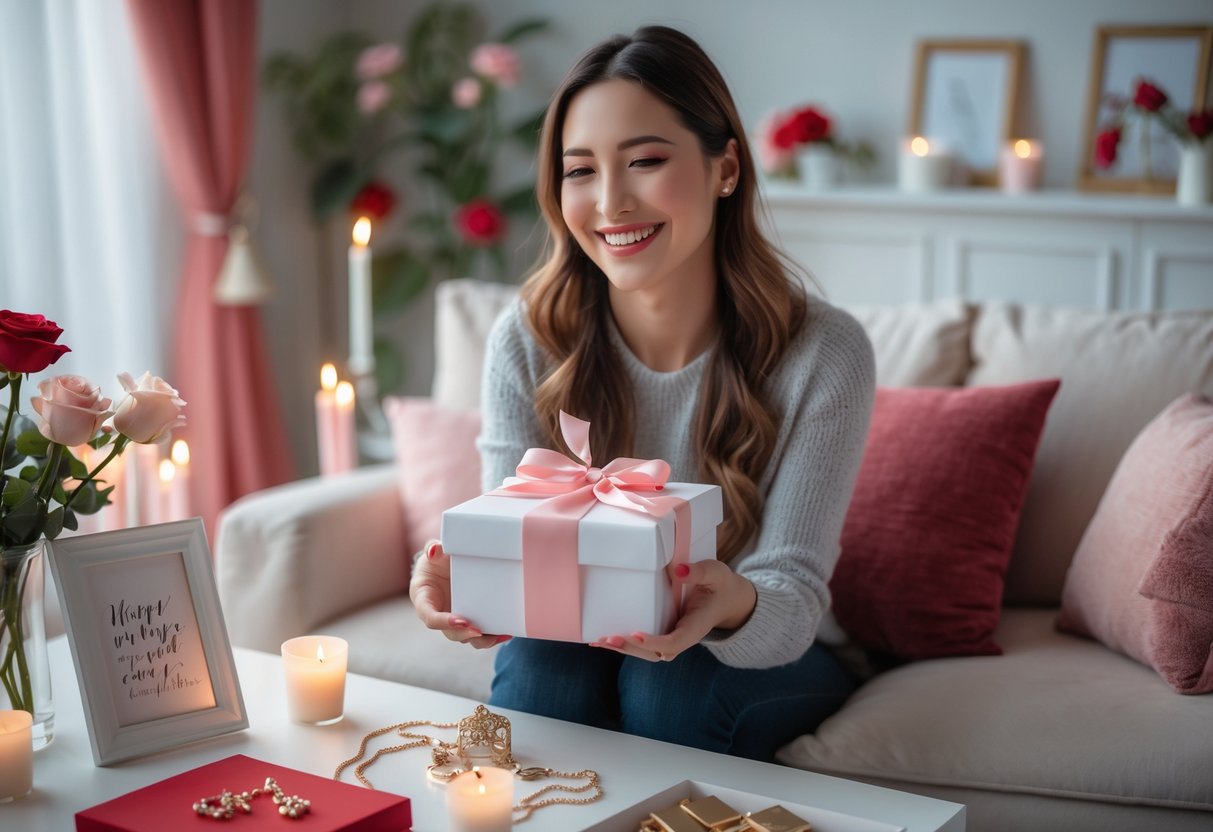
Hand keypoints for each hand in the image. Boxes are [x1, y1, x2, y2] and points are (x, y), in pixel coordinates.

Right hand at [409, 540, 510, 649]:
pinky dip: (491, 635)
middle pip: (450, 632)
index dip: (443, 622)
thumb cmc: (435, 561)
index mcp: (424, 600)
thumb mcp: (432, 554)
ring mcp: (454, 620)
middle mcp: (438, 615)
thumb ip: (432, 550)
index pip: (430, 617)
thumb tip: (435, 550)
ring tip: (499, 635)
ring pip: (466, 637)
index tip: (460, 621)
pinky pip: (479, 633)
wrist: (445, 566)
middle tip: (479, 631)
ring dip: (482, 640)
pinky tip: (506, 632)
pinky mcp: (469, 620)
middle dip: (464, 634)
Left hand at [590, 559, 755, 661]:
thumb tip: (679, 571)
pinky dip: (623, 643)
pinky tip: (601, 640)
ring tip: (599, 642)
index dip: (655, 641)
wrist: (727, 600)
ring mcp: (672, 636)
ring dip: (623, 649)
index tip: (636, 634)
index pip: (675, 641)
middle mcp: (682, 637)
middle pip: (655, 652)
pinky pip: (642, 644)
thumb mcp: (716, 573)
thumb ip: (700, 572)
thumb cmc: (719, 585)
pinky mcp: (662, 632)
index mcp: (696, 626)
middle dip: (632, 648)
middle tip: (609, 639)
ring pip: (646, 652)